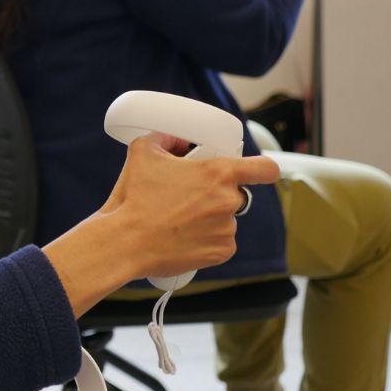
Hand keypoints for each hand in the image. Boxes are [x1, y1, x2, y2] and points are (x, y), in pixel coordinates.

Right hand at [100, 135, 280, 279]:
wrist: (125, 242)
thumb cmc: (134, 198)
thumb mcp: (142, 152)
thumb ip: (164, 138)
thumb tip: (174, 140)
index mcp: (219, 173)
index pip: (264, 169)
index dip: (263, 169)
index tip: (257, 173)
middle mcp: (229, 201)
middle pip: (236, 194)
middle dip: (216, 195)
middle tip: (188, 198)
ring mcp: (227, 229)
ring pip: (225, 219)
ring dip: (209, 218)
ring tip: (177, 221)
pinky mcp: (221, 252)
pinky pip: (220, 242)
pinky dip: (205, 240)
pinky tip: (183, 238)